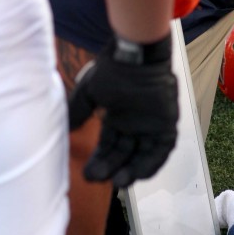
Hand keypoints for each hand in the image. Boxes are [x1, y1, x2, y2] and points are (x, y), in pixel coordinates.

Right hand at [68, 32, 177, 187]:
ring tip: (119, 181)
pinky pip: (162, 148)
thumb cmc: (113, 68)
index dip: (99, 161)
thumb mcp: (89, 91)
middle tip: (98, 177)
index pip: (109, 147)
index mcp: (118, 117)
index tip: (88, 173)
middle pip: (124, 154)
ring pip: (143, 154)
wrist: (136, 53)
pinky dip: (153, 162)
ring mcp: (151, 123)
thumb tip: (67, 131)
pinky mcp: (166, 121)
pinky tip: (139, 172)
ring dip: (132, 170)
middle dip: (111, 167)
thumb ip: (78, 111)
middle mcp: (134, 123)